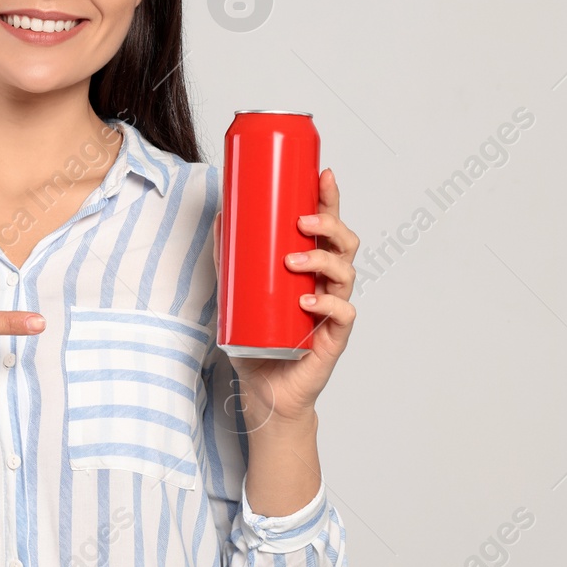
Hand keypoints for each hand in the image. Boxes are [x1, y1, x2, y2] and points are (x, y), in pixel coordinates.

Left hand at [212, 167, 358, 428]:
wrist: (263, 391)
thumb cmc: (257, 342)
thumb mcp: (237, 293)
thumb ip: (230, 259)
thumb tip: (220, 218)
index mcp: (310, 269)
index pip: (327, 228)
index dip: (330, 199)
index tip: (323, 174)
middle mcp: (326, 286)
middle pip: (345, 244)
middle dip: (329, 224)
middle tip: (302, 221)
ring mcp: (332, 311)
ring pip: (346, 274)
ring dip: (321, 260)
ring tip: (293, 261)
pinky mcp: (333, 339)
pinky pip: (342, 315)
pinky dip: (327, 305)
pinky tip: (307, 302)